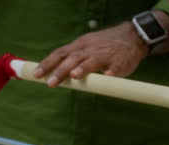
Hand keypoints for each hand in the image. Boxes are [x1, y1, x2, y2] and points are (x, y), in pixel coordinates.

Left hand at [34, 22, 148, 86]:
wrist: (132, 37)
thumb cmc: (104, 46)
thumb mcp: (85, 48)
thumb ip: (72, 60)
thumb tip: (55, 74)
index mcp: (80, 46)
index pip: (60, 54)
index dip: (48, 64)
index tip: (36, 75)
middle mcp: (90, 49)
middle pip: (72, 59)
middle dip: (60, 71)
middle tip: (50, 83)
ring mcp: (105, 55)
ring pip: (92, 61)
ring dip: (83, 68)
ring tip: (74, 76)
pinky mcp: (120, 62)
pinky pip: (115, 67)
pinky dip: (112, 72)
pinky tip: (108, 77)